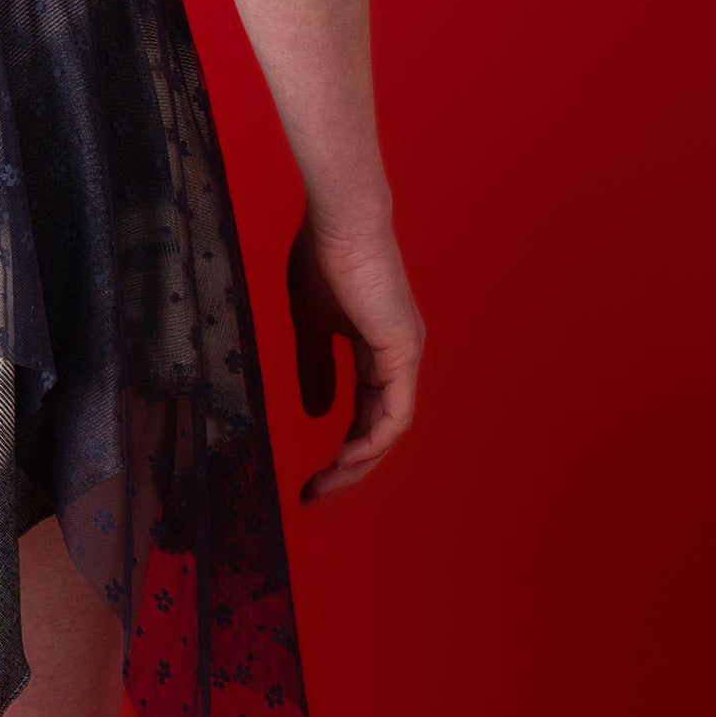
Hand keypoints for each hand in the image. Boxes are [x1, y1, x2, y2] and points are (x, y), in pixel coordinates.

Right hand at [286, 212, 423, 502]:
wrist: (339, 223)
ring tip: (326, 484)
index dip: (341, 446)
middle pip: (379, 429)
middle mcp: (397, 359)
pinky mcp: (403, 353)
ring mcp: (404, 357)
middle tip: (316, 493)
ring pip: (389, 428)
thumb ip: (315, 367)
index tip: (311, 473)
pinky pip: (395, 413)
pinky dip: (374, 440)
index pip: (365, 412)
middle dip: (350, 467)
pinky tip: (348, 458)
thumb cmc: (322, 260)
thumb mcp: (311, 324)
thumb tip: (319, 413)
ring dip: (360, 462)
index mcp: (377, 349)